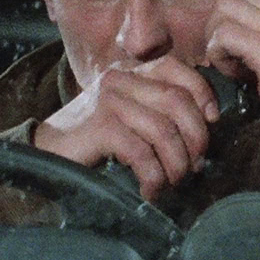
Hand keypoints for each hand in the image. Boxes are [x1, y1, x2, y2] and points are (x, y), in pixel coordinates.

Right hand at [33, 56, 217, 200]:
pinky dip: (153, 176)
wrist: (47, 153)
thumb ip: (159, 110)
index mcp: (132, 72)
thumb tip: (205, 127)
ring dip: (176, 164)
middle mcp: (121, 79)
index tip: (212, 121)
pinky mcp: (100, 127)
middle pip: (177, 101)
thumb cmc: (95, 140)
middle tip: (194, 166)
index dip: (203, 94)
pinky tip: (150, 190)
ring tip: (171, 183)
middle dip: (195, 138)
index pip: (178, 69)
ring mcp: (109, 101)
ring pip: (163, 130)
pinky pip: (141, 152)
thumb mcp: (131, 116)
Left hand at [200, 0, 259, 201]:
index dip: (234, 26)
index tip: (241, 57)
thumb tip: (253, 73)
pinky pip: (222, 34)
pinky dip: (218, 54)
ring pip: (222, 9)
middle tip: (227, 58)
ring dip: (216, 38)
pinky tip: (233, 75)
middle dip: (217, 26)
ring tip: (232, 68)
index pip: (248, 1)